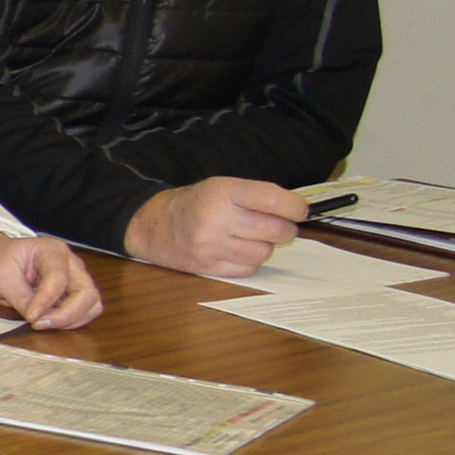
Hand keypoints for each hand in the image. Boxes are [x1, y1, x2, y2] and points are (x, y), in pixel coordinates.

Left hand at [0, 232, 103, 329]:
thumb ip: (20, 297)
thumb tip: (36, 317)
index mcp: (51, 250)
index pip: (59, 278)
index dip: (46, 301)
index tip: (31, 317)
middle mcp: (70, 262)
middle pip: (86, 292)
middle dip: (66, 314)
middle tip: (40, 324)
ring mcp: (74, 277)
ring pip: (91, 304)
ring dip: (71, 319)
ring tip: (43, 323)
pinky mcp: (72, 292)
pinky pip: (84, 311)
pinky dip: (71, 321)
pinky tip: (49, 321)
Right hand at [121, 177, 306, 277]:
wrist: (153, 225)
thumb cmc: (196, 204)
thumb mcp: (222, 186)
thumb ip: (257, 196)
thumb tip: (298, 213)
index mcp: (222, 191)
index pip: (273, 199)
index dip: (295, 207)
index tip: (300, 211)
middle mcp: (217, 217)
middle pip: (276, 229)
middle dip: (284, 228)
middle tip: (274, 225)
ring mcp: (211, 245)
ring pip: (265, 252)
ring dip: (264, 246)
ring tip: (249, 237)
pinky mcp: (208, 266)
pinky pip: (249, 268)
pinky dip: (249, 261)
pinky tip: (237, 250)